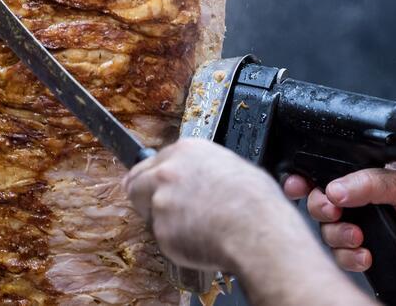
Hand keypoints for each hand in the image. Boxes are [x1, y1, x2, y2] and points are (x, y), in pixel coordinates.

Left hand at [123, 139, 301, 271]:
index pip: (152, 162)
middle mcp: (167, 172)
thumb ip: (202, 168)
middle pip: (136, 183)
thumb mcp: (233, 167)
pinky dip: (176, 243)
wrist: (259, 232)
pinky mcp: (161, 230)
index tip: (152, 186)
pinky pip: (163, 238)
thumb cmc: (257, 203)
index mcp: (186, 151)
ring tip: (194, 228)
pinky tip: (200, 241)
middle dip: (143, 196)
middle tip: (155, 210)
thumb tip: (200, 177)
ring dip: (163, 221)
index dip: (153, 178)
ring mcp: (161, 201)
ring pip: (149, 213)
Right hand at [283, 161, 395, 271]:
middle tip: (333, 211)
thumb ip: (369, 181)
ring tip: (357, 238)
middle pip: (320, 201)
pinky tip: (365, 256)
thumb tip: (333, 187)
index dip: (307, 177)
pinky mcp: (368, 252)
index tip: (298, 184)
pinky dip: (349, 258)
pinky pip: (342, 256)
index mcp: (369, 175)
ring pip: (328, 231)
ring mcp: (364, 227)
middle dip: (321, 208)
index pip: (328, 171)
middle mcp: (362, 201)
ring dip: (337, 236)